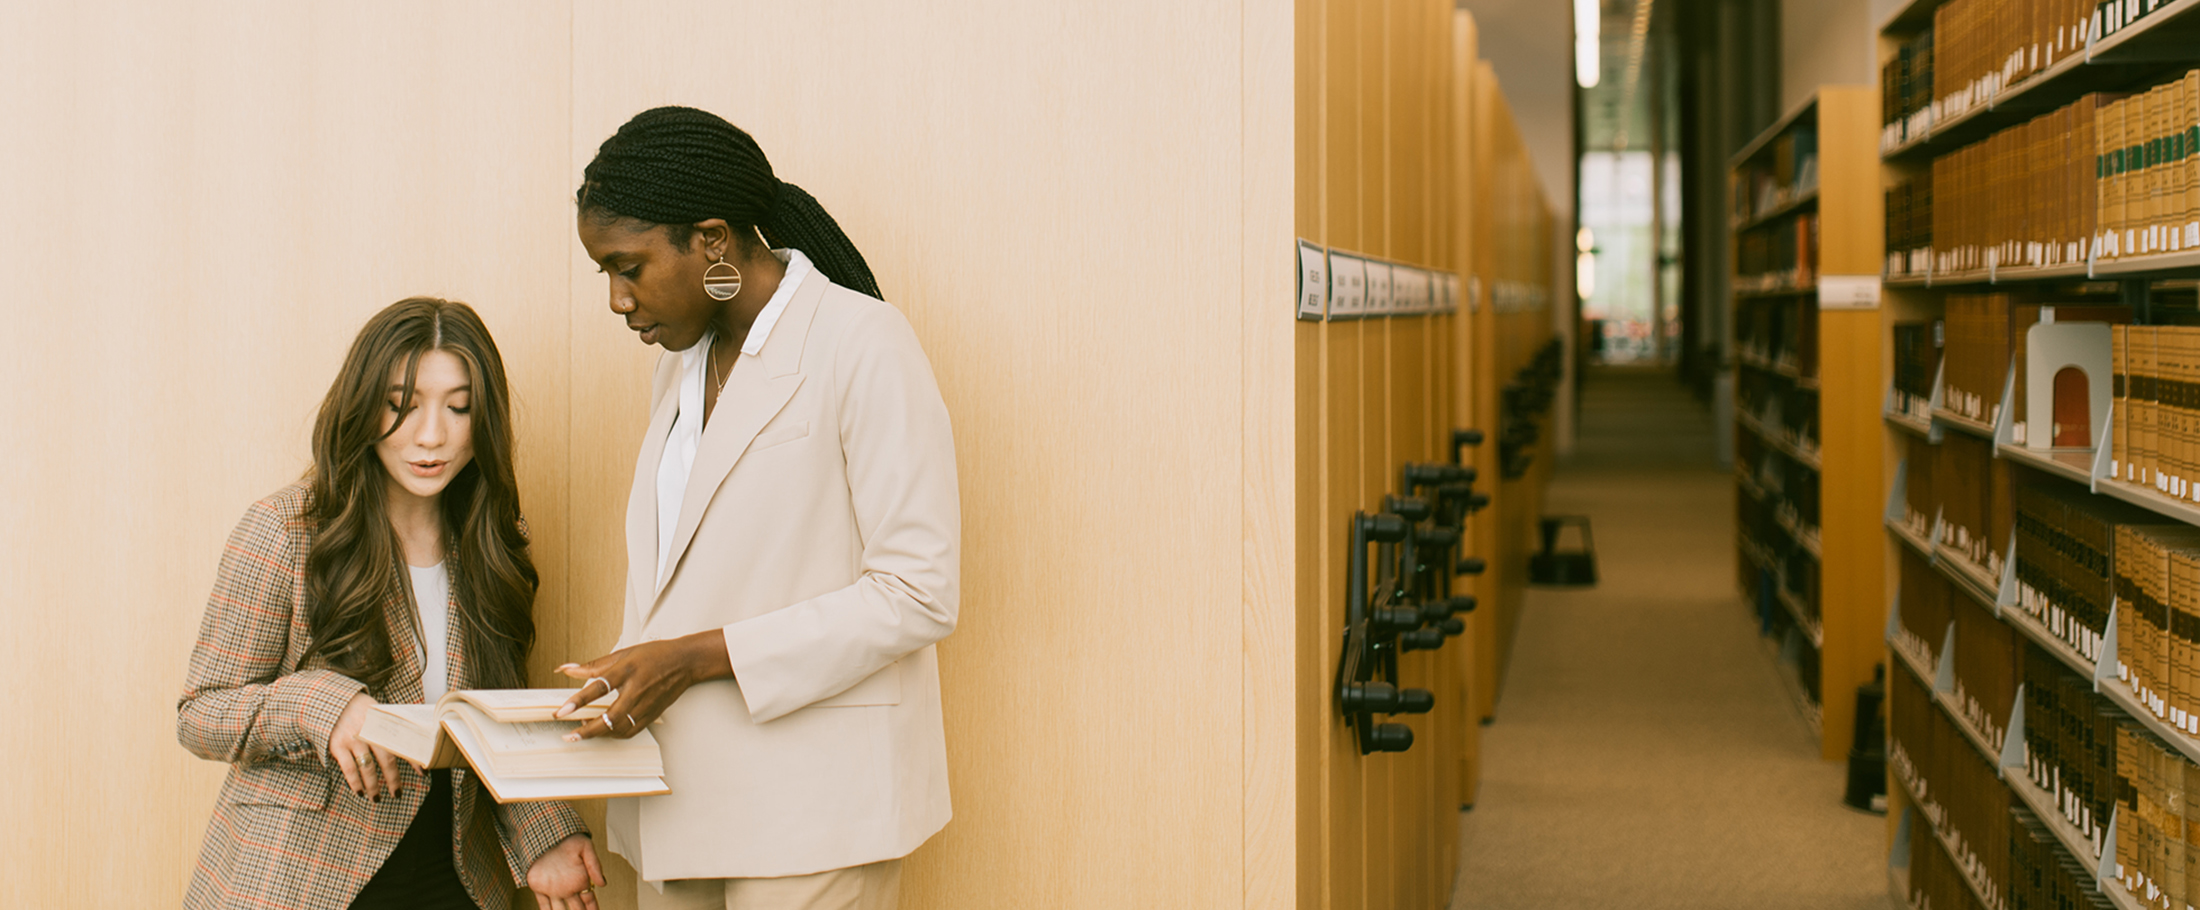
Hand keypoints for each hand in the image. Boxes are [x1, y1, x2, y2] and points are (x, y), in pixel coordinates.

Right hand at [330, 691, 406, 800]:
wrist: (332, 700)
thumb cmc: (361, 709)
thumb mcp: (380, 712)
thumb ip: (393, 727)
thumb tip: (414, 746)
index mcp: (385, 722)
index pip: (404, 742)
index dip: (414, 759)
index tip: (423, 772)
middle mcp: (370, 730)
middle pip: (386, 759)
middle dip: (393, 779)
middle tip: (397, 793)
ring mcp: (353, 738)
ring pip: (367, 767)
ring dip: (373, 785)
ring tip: (377, 798)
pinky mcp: (337, 745)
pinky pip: (348, 768)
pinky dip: (354, 782)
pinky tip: (360, 792)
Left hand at [527, 833, 604, 909]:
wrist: (546, 834)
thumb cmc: (567, 838)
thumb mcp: (585, 847)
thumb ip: (595, 865)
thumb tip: (603, 884)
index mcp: (580, 880)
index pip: (589, 900)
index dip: (593, 909)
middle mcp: (568, 888)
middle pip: (576, 909)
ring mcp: (553, 889)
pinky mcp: (539, 887)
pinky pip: (543, 905)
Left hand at [554, 630, 731, 740]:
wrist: (685, 662)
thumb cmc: (654, 655)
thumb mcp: (622, 654)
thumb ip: (593, 665)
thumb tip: (566, 669)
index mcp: (627, 670)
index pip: (599, 687)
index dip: (578, 700)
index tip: (562, 711)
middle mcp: (637, 689)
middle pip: (610, 716)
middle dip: (588, 729)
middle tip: (569, 735)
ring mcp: (646, 704)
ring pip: (620, 727)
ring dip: (600, 734)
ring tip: (583, 733)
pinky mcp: (652, 714)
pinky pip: (631, 731)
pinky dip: (615, 735)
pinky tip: (604, 732)